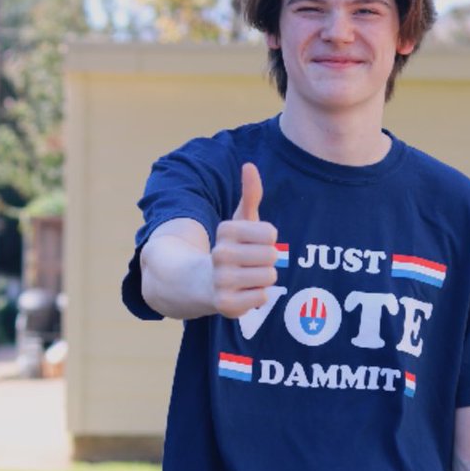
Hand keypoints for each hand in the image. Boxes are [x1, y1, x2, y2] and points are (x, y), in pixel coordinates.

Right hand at [211, 162, 278, 318]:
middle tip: (250, 264)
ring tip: (246, 278)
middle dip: (267, 261)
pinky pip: (263, 297)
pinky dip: (258, 296)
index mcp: (226, 231)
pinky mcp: (226, 304)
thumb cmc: (229, 250)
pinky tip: (242, 293)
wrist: (197, 283)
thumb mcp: (238, 222)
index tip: (252, 244)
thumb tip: (250, 166)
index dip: (267, 240)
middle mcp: (221, 254)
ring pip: (269, 277)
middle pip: (272, 256)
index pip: (270, 233)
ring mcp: (222, 280)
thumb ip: (249, 195)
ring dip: (263, 279)